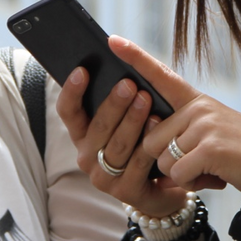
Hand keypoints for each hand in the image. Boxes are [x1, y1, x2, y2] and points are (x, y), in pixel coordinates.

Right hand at [55, 46, 191, 218]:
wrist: (172, 181)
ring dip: (131, 121)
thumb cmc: (147, 140)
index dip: (71, 91)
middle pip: (97, 127)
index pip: (68, 112)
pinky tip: (157, 124)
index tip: (82, 69)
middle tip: (128, 82)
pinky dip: (147, 142)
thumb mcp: (130, 115)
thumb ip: (121, 91)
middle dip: (113, 104)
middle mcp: (87, 156)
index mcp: (83, 134)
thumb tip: (116, 48)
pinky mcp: (125, 192)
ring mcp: (104, 177)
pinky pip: (136, 164)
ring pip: (116, 145)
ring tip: (146, 99)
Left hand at [109, 36, 240, 193]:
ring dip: (181, 174)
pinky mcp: (209, 147)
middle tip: (198, 163)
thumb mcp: (211, 133)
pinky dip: (191, 183)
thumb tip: (152, 149)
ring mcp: (204, 125)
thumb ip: (181, 133)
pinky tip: (212, 176)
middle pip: (151, 139)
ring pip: (162, 158)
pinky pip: (178, 173)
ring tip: (208, 169)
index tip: (113, 40)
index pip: (161, 75)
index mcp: (196, 101)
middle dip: (167, 161)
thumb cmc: (238, 153)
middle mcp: (198, 108)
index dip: (136, 58)